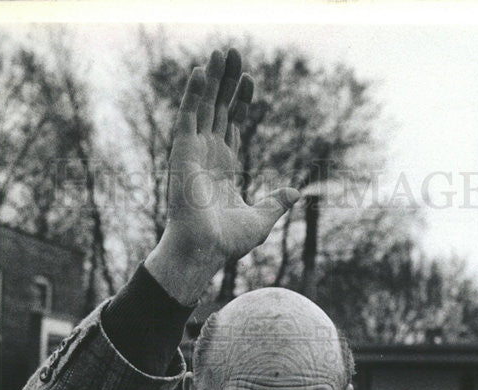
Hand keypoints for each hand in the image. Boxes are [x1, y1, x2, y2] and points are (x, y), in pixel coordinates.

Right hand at [145, 48, 299, 302]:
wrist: (205, 249)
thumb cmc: (227, 242)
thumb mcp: (261, 219)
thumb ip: (276, 202)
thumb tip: (295, 193)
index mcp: (225, 168)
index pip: (233, 125)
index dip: (242, 102)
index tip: (251, 81)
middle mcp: (208, 155)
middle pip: (219, 109)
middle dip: (228, 82)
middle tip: (235, 53)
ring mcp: (194, 152)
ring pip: (204, 106)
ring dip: (211, 79)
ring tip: (221, 52)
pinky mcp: (182, 152)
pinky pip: (188, 116)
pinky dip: (193, 93)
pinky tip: (201, 71)